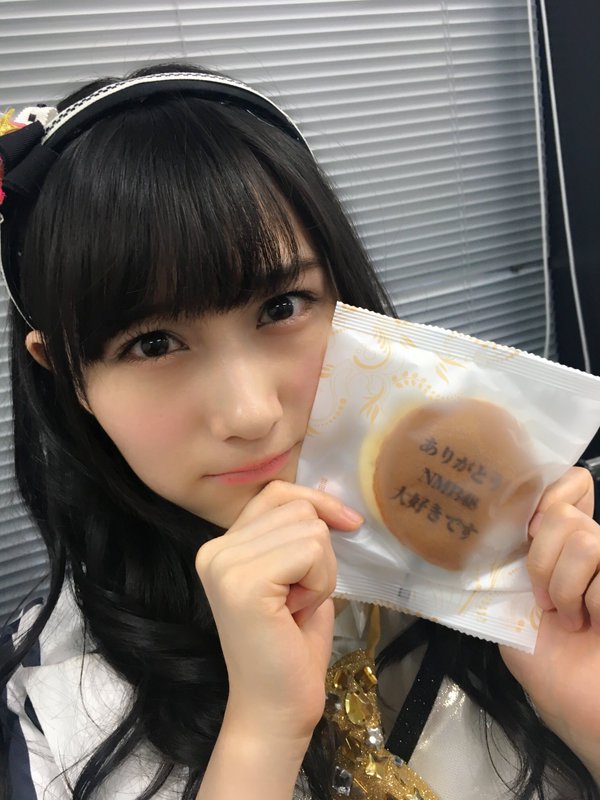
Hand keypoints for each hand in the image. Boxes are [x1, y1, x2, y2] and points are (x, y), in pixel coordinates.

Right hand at [195, 480, 362, 745]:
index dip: (318, 502)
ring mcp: (224, 564)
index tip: (348, 524)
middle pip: (298, 507)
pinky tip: (297, 612)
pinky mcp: (244, 582)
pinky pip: (311, 551)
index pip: (277, 492)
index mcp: (222, 545)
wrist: (276, 709)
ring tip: (297, 606)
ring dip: (322, 570)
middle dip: (320, 553)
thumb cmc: (292, 647)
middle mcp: (215, 549)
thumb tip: (330, 497)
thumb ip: (298, 534)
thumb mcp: (297, 575)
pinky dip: (320, 582)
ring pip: (310, 528)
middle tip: (300, 597)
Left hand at [500, 467, 599, 778]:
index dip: (546, 496)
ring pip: (580, 535)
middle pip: (561, 512)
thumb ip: (511, 562)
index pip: (569, 484)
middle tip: (543, 601)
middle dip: (539, 559)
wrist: (581, 709)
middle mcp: (595, 549)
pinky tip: (591, 625)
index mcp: (566, 548)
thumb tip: (502, 522)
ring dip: (560, 584)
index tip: (525, 536)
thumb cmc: (549, 667)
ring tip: (569, 618)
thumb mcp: (512, 606)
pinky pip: (598, 561)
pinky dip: (583, 596)